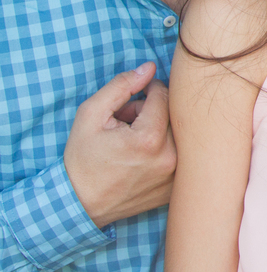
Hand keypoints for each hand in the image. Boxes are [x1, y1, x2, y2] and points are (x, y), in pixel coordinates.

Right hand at [64, 62, 176, 228]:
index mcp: (149, 139)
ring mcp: (175, 175)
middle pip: (173, 113)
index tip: (132, 99)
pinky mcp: (176, 187)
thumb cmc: (82, 160)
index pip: (163, 95)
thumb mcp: (90, 116)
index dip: (147, 91)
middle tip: (130, 120)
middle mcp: (170, 157)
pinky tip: (143, 157)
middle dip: (153, 109)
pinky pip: (180, 154)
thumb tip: (149, 67)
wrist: (79, 205)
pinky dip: (165, 149)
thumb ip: (121, 86)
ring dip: (160, 128)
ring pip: (179, 133)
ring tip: (136, 138)